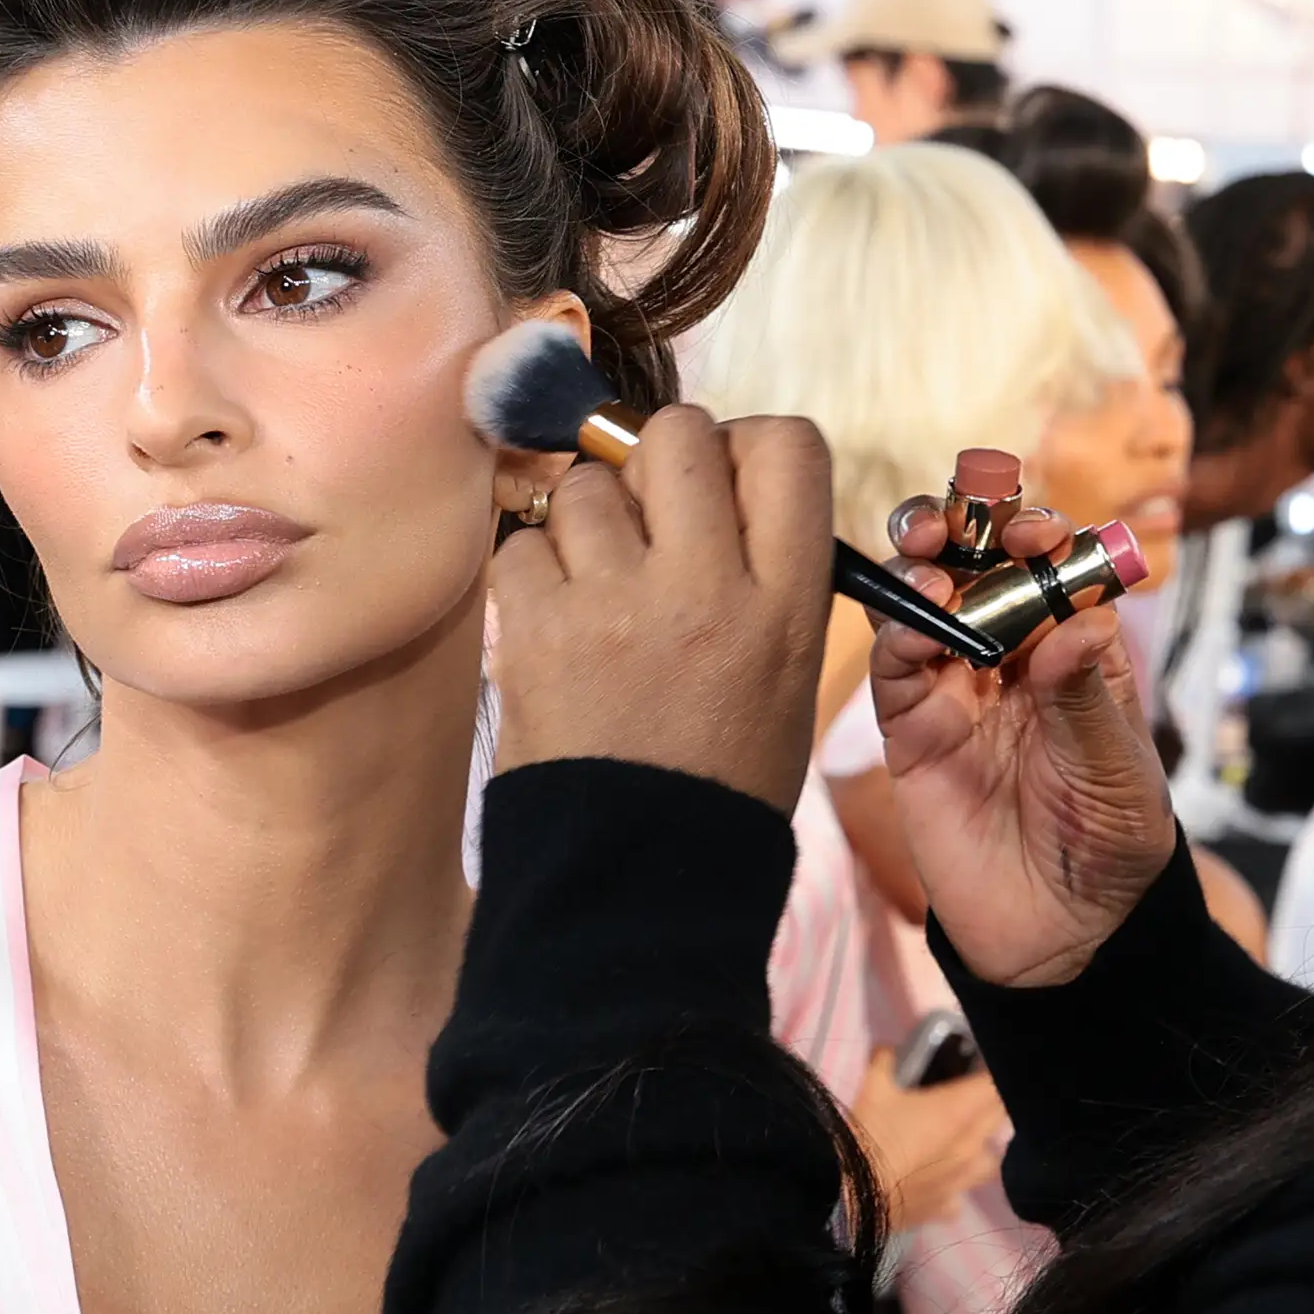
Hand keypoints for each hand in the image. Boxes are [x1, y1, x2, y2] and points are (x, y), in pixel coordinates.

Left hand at [484, 401, 833, 810]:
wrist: (635, 878)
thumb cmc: (719, 777)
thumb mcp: (789, 676)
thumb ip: (766, 570)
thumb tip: (716, 482)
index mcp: (788, 604)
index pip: (787, 446)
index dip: (748, 445)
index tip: (727, 481)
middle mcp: (709, 588)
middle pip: (679, 434)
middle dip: (658, 458)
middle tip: (651, 515)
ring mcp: (618, 604)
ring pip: (592, 482)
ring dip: (591, 517)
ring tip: (599, 586)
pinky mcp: (536, 628)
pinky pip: (524, 541)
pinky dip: (535, 570)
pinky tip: (556, 621)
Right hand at [847, 1050, 1008, 1232]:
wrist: (851, 1194)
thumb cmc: (868, 1135)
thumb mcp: (872, 1088)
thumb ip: (885, 1062)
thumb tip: (888, 1049)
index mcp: (960, 1111)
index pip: (997, 1083)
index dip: (991, 1071)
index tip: (978, 1065)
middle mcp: (972, 1146)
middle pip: (1001, 1117)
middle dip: (991, 1102)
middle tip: (970, 1094)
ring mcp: (963, 1181)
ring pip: (992, 1160)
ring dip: (982, 1148)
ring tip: (962, 1143)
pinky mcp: (945, 1208)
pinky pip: (960, 1196)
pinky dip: (953, 1189)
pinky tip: (938, 1184)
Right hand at [868, 493, 1177, 988]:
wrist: (1065, 934)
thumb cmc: (1112, 843)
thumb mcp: (1117, 770)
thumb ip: (1085, 697)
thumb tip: (1077, 622)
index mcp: (1074, 647)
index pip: (1050, 566)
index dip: (1035, 536)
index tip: (1029, 532)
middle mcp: (1011, 654)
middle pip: (974, 564)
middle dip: (959, 527)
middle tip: (950, 519)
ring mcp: (956, 689)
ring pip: (923, 601)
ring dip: (920, 567)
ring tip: (927, 562)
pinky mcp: (912, 732)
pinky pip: (894, 670)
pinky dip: (895, 637)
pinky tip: (909, 627)